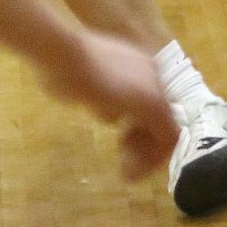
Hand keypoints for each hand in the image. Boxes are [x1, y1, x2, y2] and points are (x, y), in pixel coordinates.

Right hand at [40, 30, 177, 181]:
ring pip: (165, 129)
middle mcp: (151, 72)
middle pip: (159, 117)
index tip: (120, 144)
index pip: (149, 103)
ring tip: (126, 171)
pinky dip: (150, 160)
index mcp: (135, 63)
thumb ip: (101, 95)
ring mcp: (154, 86)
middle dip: (143, 144)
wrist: (62, 54)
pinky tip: (128, 172)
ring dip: (146, 155)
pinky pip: (166, 139)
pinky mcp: (152, 103)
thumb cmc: (61, 65)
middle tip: (124, 161)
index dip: (138, 129)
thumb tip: (109, 113)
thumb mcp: (83, 82)